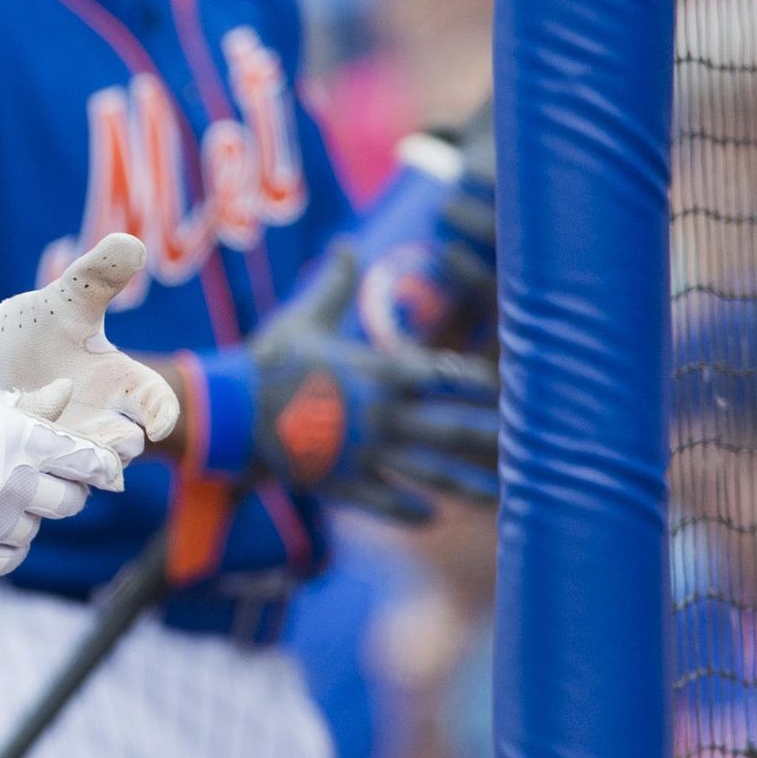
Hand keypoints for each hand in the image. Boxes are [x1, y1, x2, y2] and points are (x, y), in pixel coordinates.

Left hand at [0, 235, 180, 463]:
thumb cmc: (37, 329)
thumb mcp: (65, 300)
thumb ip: (97, 276)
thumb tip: (132, 242)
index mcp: (118, 381)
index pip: (156, 400)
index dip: (163, 412)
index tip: (155, 424)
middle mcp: (100, 421)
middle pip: (123, 446)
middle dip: (114, 447)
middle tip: (98, 441)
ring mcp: (69, 448)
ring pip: (86, 475)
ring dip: (72, 467)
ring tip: (50, 450)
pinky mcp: (37, 468)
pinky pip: (47, 486)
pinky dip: (36, 477)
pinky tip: (15, 461)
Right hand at [0, 376, 127, 579]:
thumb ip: (26, 403)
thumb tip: (66, 393)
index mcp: (21, 441)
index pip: (86, 460)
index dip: (100, 465)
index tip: (104, 469)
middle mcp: (14, 487)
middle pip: (69, 501)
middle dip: (65, 490)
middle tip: (45, 481)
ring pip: (35, 531)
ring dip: (25, 516)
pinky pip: (7, 559)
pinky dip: (3, 545)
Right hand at [247, 246, 498, 520]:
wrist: (227, 413)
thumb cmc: (266, 361)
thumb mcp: (302, 317)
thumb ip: (334, 284)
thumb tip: (347, 243)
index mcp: (377, 372)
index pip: (444, 374)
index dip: (478, 380)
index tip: (506, 386)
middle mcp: (381, 416)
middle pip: (453, 429)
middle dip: (493, 438)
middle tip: (530, 446)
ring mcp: (365, 455)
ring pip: (432, 474)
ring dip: (470, 486)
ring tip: (500, 496)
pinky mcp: (344, 486)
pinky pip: (389, 504)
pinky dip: (413, 511)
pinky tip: (432, 514)